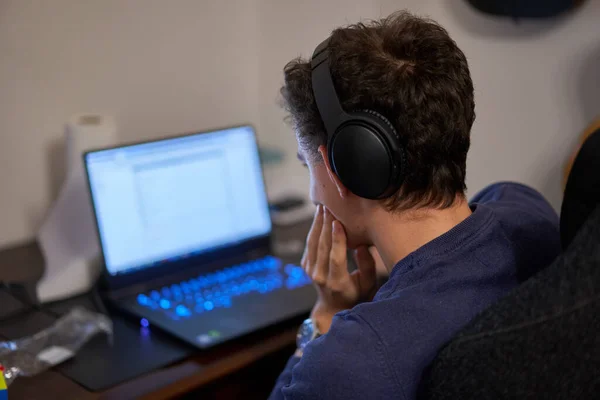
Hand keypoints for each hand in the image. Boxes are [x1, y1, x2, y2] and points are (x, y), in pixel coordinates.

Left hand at [301, 205, 377, 332]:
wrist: (333, 307)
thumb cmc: (356, 294)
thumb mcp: (368, 284)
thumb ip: (367, 266)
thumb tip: (362, 246)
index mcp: (337, 282)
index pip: (336, 258)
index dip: (337, 240)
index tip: (338, 223)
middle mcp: (321, 277)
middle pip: (322, 247)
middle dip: (325, 225)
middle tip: (330, 206)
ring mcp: (310, 271)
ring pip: (313, 243)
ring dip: (317, 224)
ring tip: (323, 207)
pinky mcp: (306, 266)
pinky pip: (309, 244)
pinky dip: (314, 229)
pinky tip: (319, 217)